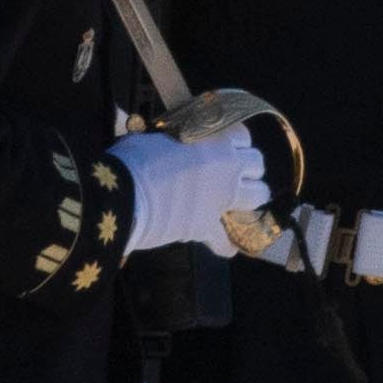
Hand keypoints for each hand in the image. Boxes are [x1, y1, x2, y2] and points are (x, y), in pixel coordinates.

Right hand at [113, 124, 273, 257]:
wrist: (124, 195)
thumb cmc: (134, 159)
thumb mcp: (153, 138)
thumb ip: (169, 141)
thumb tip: (162, 142)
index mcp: (212, 142)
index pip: (243, 136)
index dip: (236, 143)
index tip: (225, 147)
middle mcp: (225, 169)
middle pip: (257, 164)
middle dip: (249, 169)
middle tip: (234, 174)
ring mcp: (220, 200)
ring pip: (257, 197)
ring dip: (250, 200)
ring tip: (239, 203)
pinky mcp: (207, 227)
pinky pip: (227, 241)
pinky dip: (226, 245)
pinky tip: (224, 246)